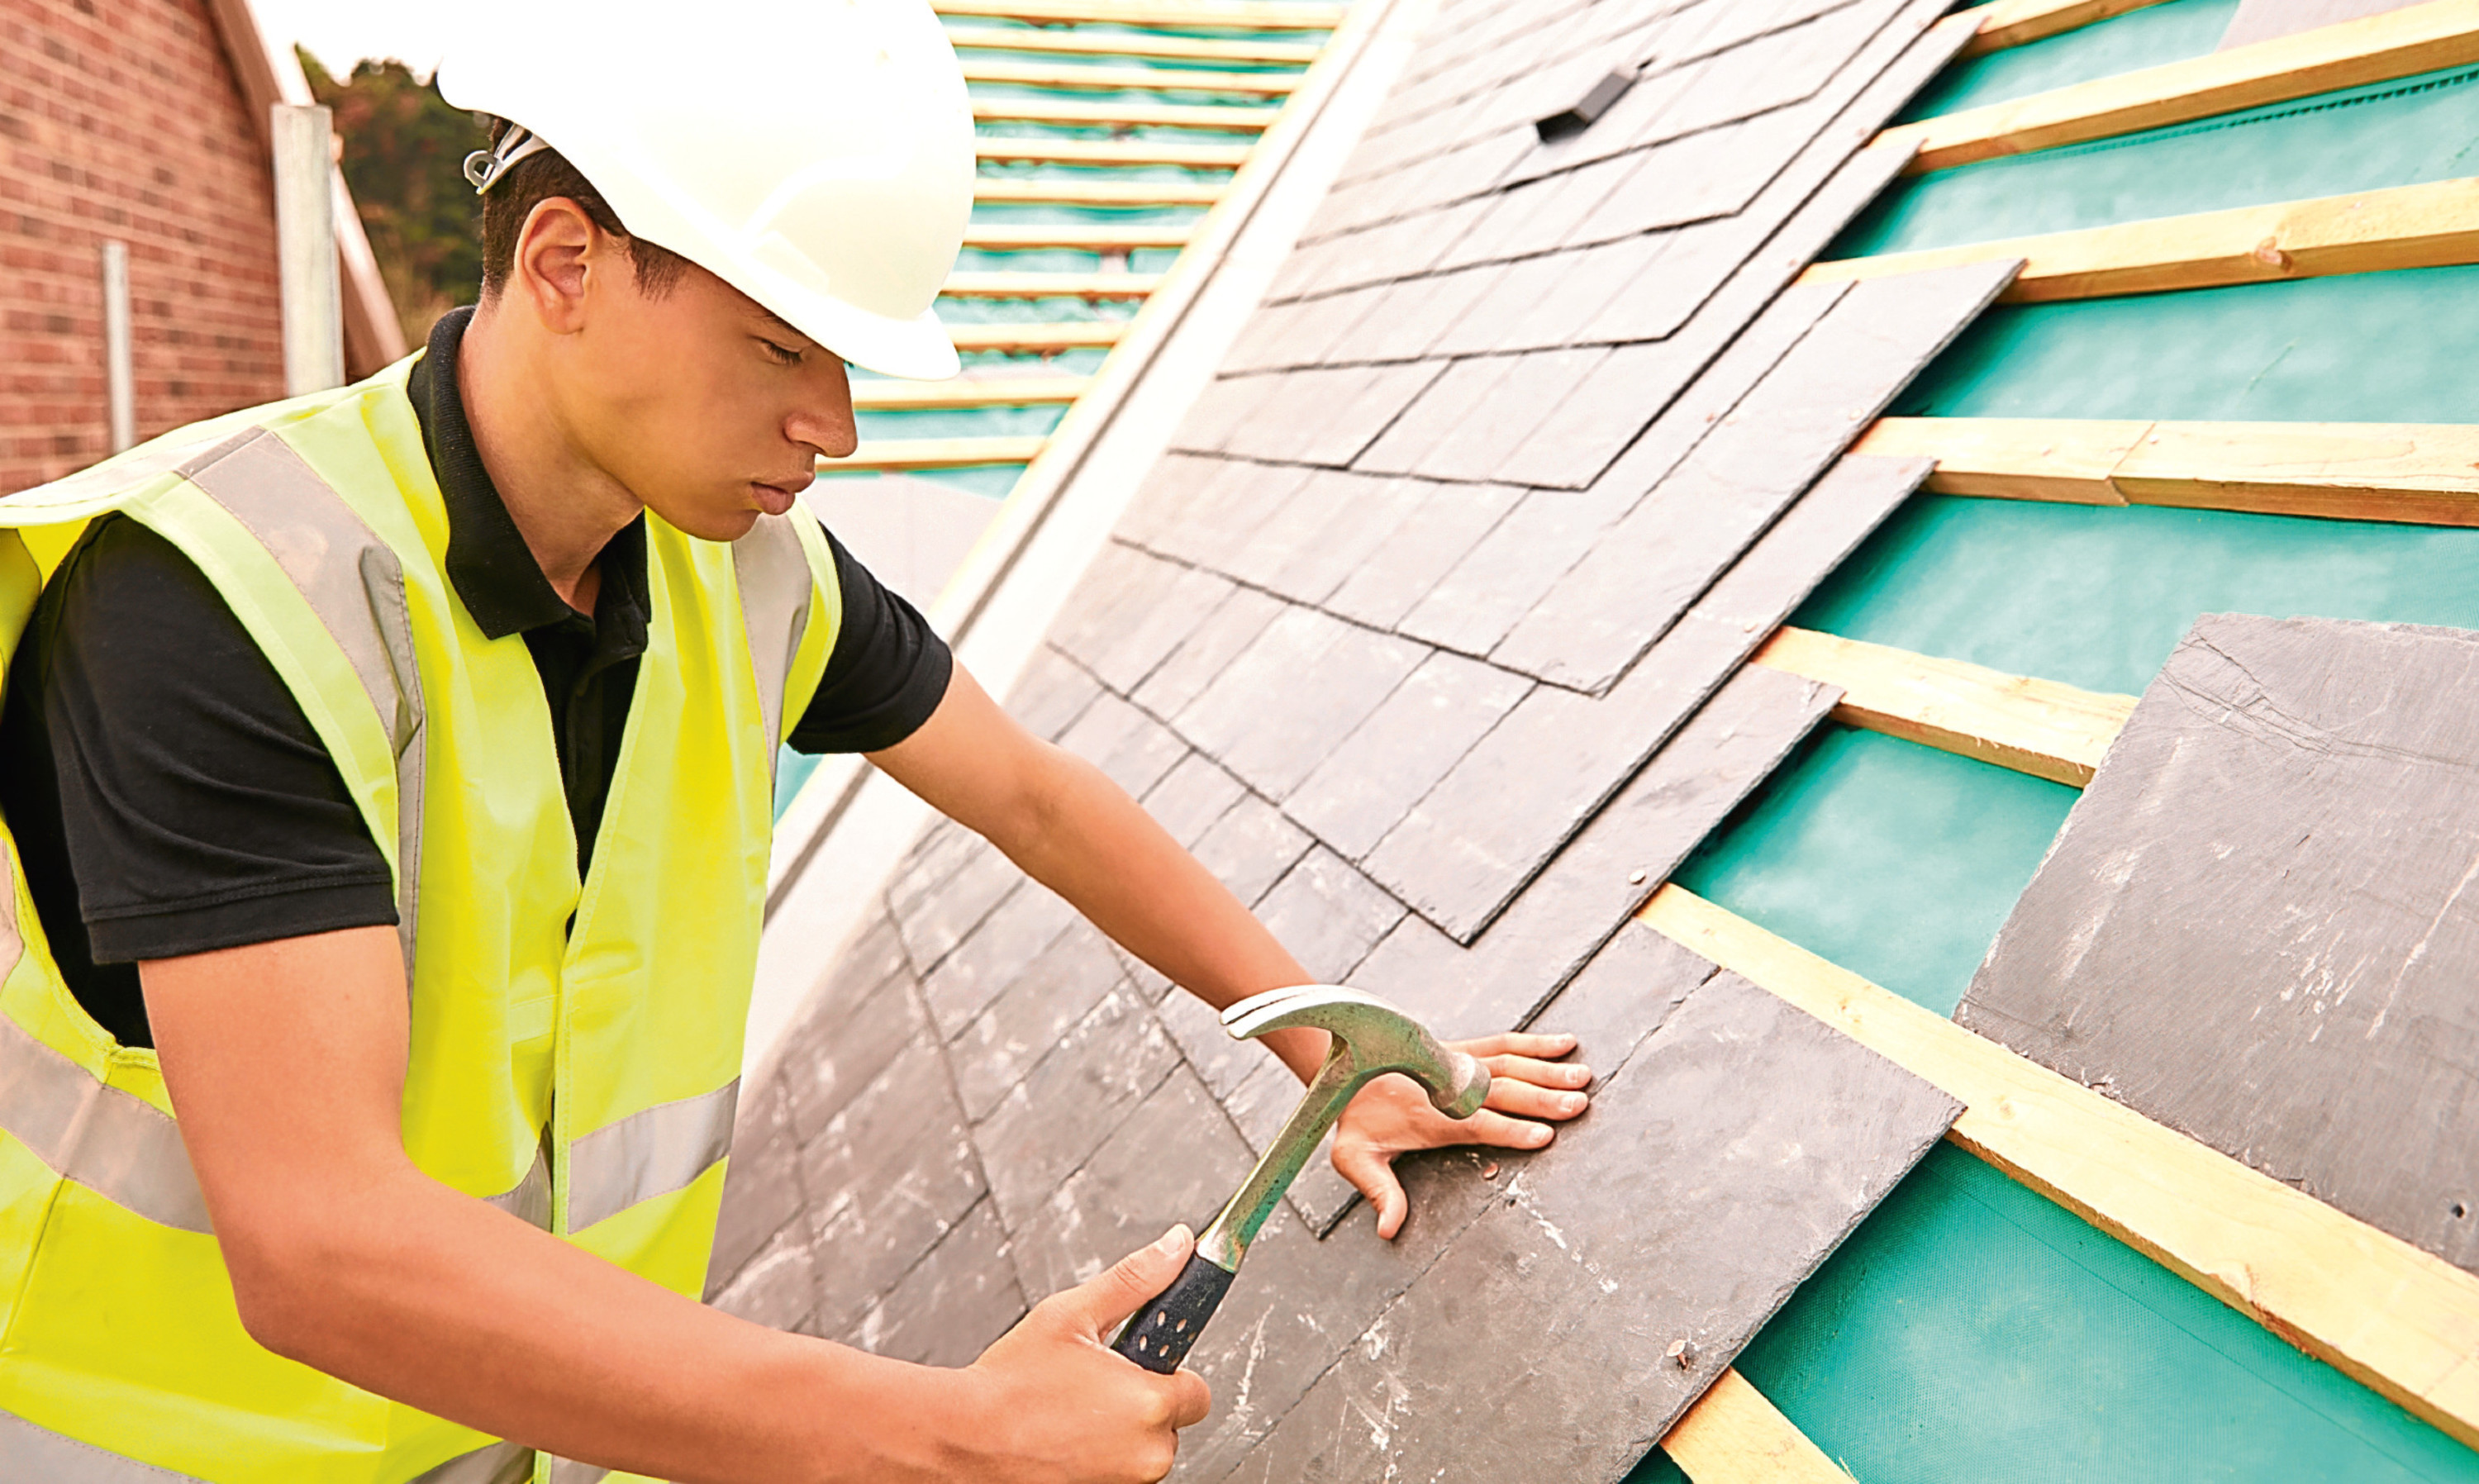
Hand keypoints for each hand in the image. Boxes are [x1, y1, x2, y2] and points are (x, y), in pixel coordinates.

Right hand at [956, 1226, 1213, 1482]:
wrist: (964, 1439)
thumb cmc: (1011, 1383)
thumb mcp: (1072, 1314)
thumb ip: (1135, 1280)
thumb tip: (1176, 1247)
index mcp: (1150, 1402)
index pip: (1197, 1391)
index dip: (1166, 1372)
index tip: (1134, 1365)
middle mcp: (1147, 1452)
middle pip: (1171, 1422)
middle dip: (1143, 1402)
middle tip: (1095, 1384)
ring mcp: (1124, 1482)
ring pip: (1144, 1449)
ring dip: (1122, 1431)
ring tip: (1073, 1410)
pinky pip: (1118, 1470)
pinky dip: (1100, 1455)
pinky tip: (1065, 1436)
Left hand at [1330, 1032, 1591, 1239]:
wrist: (1342, 1066)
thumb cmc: (1355, 1120)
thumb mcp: (1354, 1158)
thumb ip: (1378, 1191)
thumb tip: (1389, 1229)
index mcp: (1429, 1116)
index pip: (1476, 1123)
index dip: (1510, 1129)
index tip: (1544, 1135)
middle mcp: (1447, 1084)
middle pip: (1502, 1091)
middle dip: (1541, 1098)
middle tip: (1578, 1105)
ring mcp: (1457, 1061)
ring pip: (1508, 1063)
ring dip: (1547, 1070)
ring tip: (1583, 1077)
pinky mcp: (1461, 1047)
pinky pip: (1502, 1042)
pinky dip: (1534, 1043)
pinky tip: (1564, 1044)